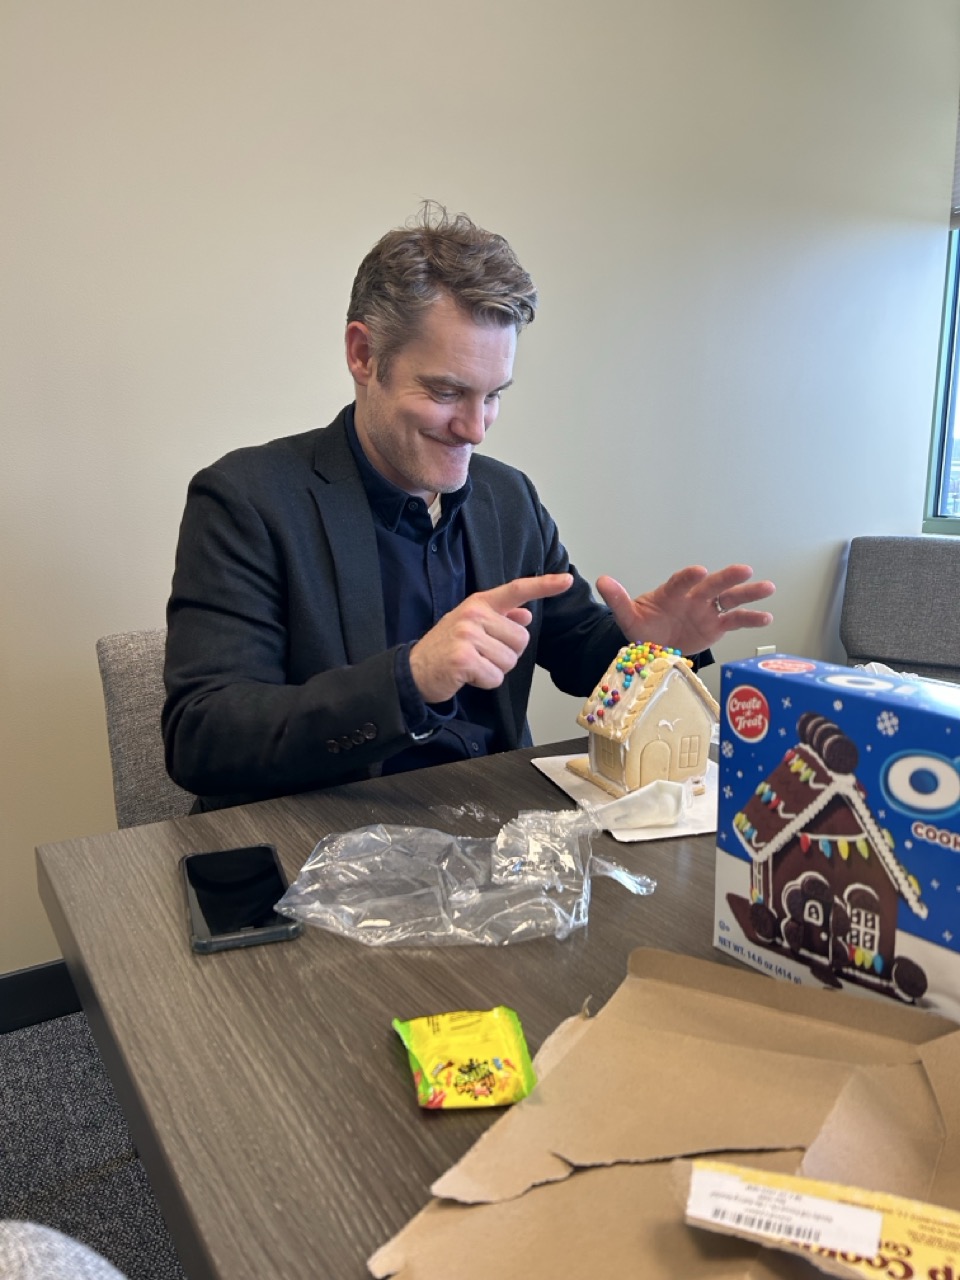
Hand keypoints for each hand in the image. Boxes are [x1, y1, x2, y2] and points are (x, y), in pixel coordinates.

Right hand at [409, 573, 572, 703]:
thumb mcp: (472, 626)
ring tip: (473, 665)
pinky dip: (485, 682)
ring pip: (510, 661)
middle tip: (482, 655)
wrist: (414, 670)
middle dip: (507, 654)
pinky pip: (495, 676)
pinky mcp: (464, 658)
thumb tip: (526, 616)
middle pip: (521, 639)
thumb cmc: (446, 648)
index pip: (517, 590)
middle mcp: (474, 614)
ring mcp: (467, 635)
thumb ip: (500, 618)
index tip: (567, 580)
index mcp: (480, 603)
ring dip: (495, 670)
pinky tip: (468, 676)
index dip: (544, 585)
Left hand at [596, 564, 774, 654]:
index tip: (698, 571)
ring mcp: (707, 611)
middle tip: (744, 570)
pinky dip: (751, 619)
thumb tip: (601, 580)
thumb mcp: (628, 616)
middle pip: (711, 585)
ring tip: (768, 588)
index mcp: (671, 593)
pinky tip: (767, 617)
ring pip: (730, 599)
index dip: (689, 577)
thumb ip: (618, 600)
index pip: (680, 582)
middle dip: (727, 578)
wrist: (654, 645)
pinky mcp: (716, 626)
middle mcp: (693, 597)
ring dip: (748, 593)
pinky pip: (735, 621)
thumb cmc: (644, 627)